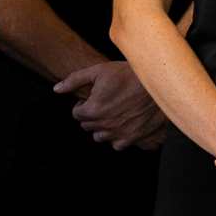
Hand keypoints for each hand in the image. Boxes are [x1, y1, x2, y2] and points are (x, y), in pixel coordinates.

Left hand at [54, 57, 168, 149]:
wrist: (158, 83)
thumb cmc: (128, 74)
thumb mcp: (99, 70)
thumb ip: (74, 80)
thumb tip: (57, 89)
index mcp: (93, 109)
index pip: (77, 114)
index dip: (82, 105)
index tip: (92, 98)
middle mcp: (104, 124)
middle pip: (87, 126)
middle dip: (91, 116)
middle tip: (104, 103)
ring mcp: (118, 133)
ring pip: (100, 137)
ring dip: (102, 127)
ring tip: (113, 113)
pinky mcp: (132, 138)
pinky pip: (117, 145)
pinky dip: (117, 137)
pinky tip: (123, 124)